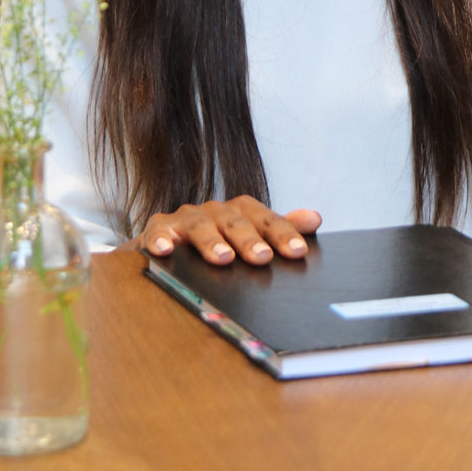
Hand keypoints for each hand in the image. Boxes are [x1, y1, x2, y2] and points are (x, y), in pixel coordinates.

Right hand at [131, 195, 321, 266]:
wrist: (169, 244)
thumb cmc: (215, 242)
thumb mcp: (248, 235)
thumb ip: (279, 228)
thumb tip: (315, 218)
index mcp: (238, 213)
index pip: (264, 219)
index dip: (282, 233)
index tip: (298, 252)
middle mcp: (213, 212)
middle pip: (233, 221)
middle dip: (249, 239)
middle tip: (263, 258)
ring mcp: (184, 219)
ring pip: (199, 225)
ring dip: (211, 241)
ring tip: (223, 258)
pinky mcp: (157, 230)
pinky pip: (157, 232)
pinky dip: (160, 240)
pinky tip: (165, 251)